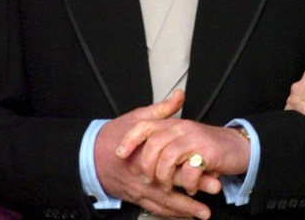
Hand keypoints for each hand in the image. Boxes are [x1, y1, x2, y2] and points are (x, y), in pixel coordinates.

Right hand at [94, 91, 218, 219]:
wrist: (89, 155)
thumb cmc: (113, 136)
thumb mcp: (137, 118)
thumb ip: (161, 110)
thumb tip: (179, 96)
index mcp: (146, 156)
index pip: (176, 164)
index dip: (196, 168)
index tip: (214, 168)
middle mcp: (143, 177)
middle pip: (173, 187)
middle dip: (195, 190)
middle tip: (215, 189)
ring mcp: (139, 190)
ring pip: (165, 203)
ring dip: (185, 208)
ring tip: (204, 212)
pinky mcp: (135, 198)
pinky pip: (154, 209)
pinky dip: (169, 214)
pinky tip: (183, 215)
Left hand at [114, 91, 251, 196]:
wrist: (238, 147)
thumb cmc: (207, 146)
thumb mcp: (182, 137)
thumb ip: (162, 137)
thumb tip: (138, 145)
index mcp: (173, 124)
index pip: (144, 125)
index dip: (130, 139)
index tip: (119, 154)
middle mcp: (182, 128)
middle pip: (153, 144)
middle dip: (147, 166)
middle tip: (150, 180)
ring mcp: (195, 139)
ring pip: (168, 158)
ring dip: (165, 178)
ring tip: (168, 186)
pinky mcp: (208, 152)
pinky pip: (189, 171)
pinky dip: (188, 184)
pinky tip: (191, 188)